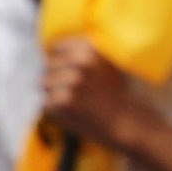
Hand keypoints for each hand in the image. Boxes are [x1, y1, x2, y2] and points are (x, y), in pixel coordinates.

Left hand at [32, 35, 160, 156]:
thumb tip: (52, 50)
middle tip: (74, 92)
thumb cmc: (119, 94)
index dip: (58, 60)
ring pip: (43, 84)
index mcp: (89, 48)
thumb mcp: (107, 63)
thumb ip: (83, 53)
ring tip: (75, 103)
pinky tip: (74, 113)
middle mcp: (79, 62)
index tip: (66, 71)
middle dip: (55, 78)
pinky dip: (55, 111)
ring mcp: (71, 81)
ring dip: (53, 94)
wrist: (128, 122)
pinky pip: (45, 103)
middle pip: (47, 66)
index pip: (56, 47)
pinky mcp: (63, 102)